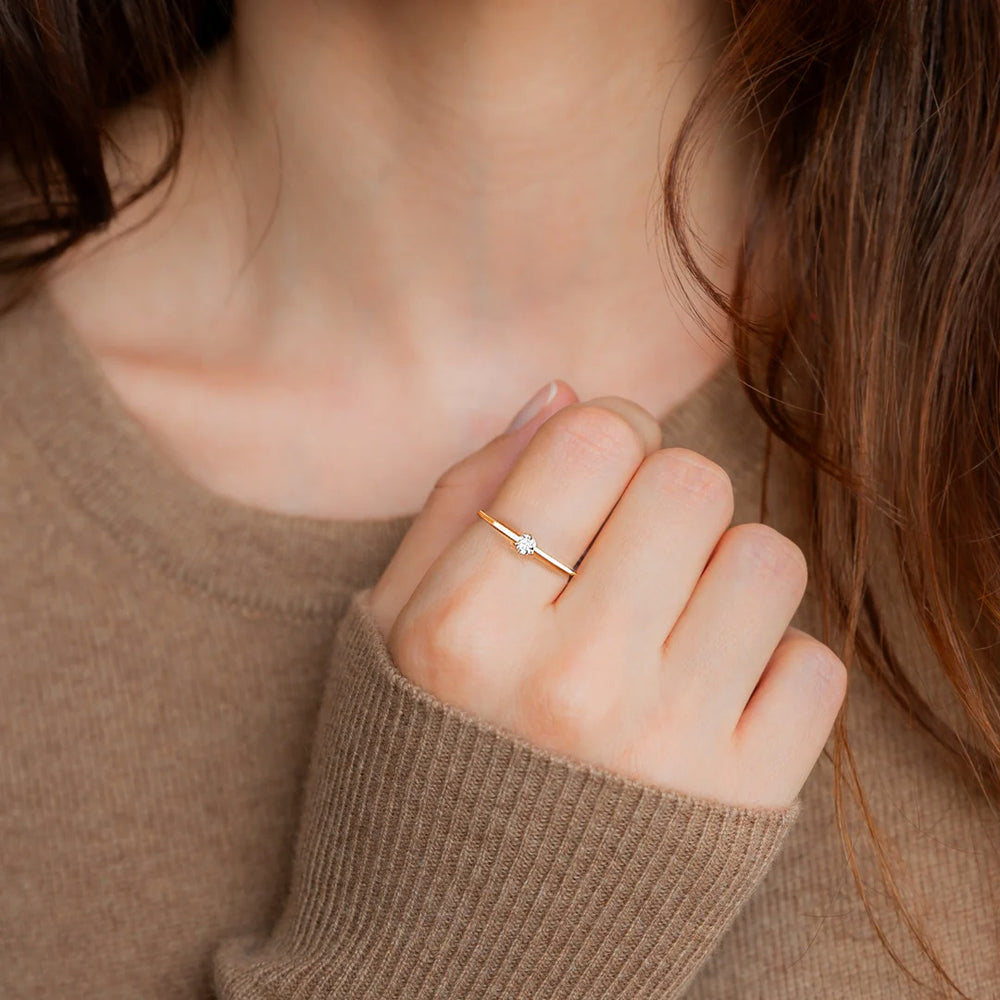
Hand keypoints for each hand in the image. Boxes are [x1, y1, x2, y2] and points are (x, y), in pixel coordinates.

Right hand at [366, 381, 845, 808]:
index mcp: (467, 626)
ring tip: (668, 627)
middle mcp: (570, 685)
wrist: (454, 940)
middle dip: (664, 498)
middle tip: (629, 557)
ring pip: (767, 559)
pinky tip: (703, 698)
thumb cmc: (418, 757)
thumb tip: (566, 394)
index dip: (606, 438)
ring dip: (722, 575)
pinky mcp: (742, 805)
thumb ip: (464, 496)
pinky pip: (812, 665)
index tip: (593, 480)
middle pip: (693, 484)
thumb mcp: (392, 620)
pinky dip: (766, 666)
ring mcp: (664, 748)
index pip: (596, 437)